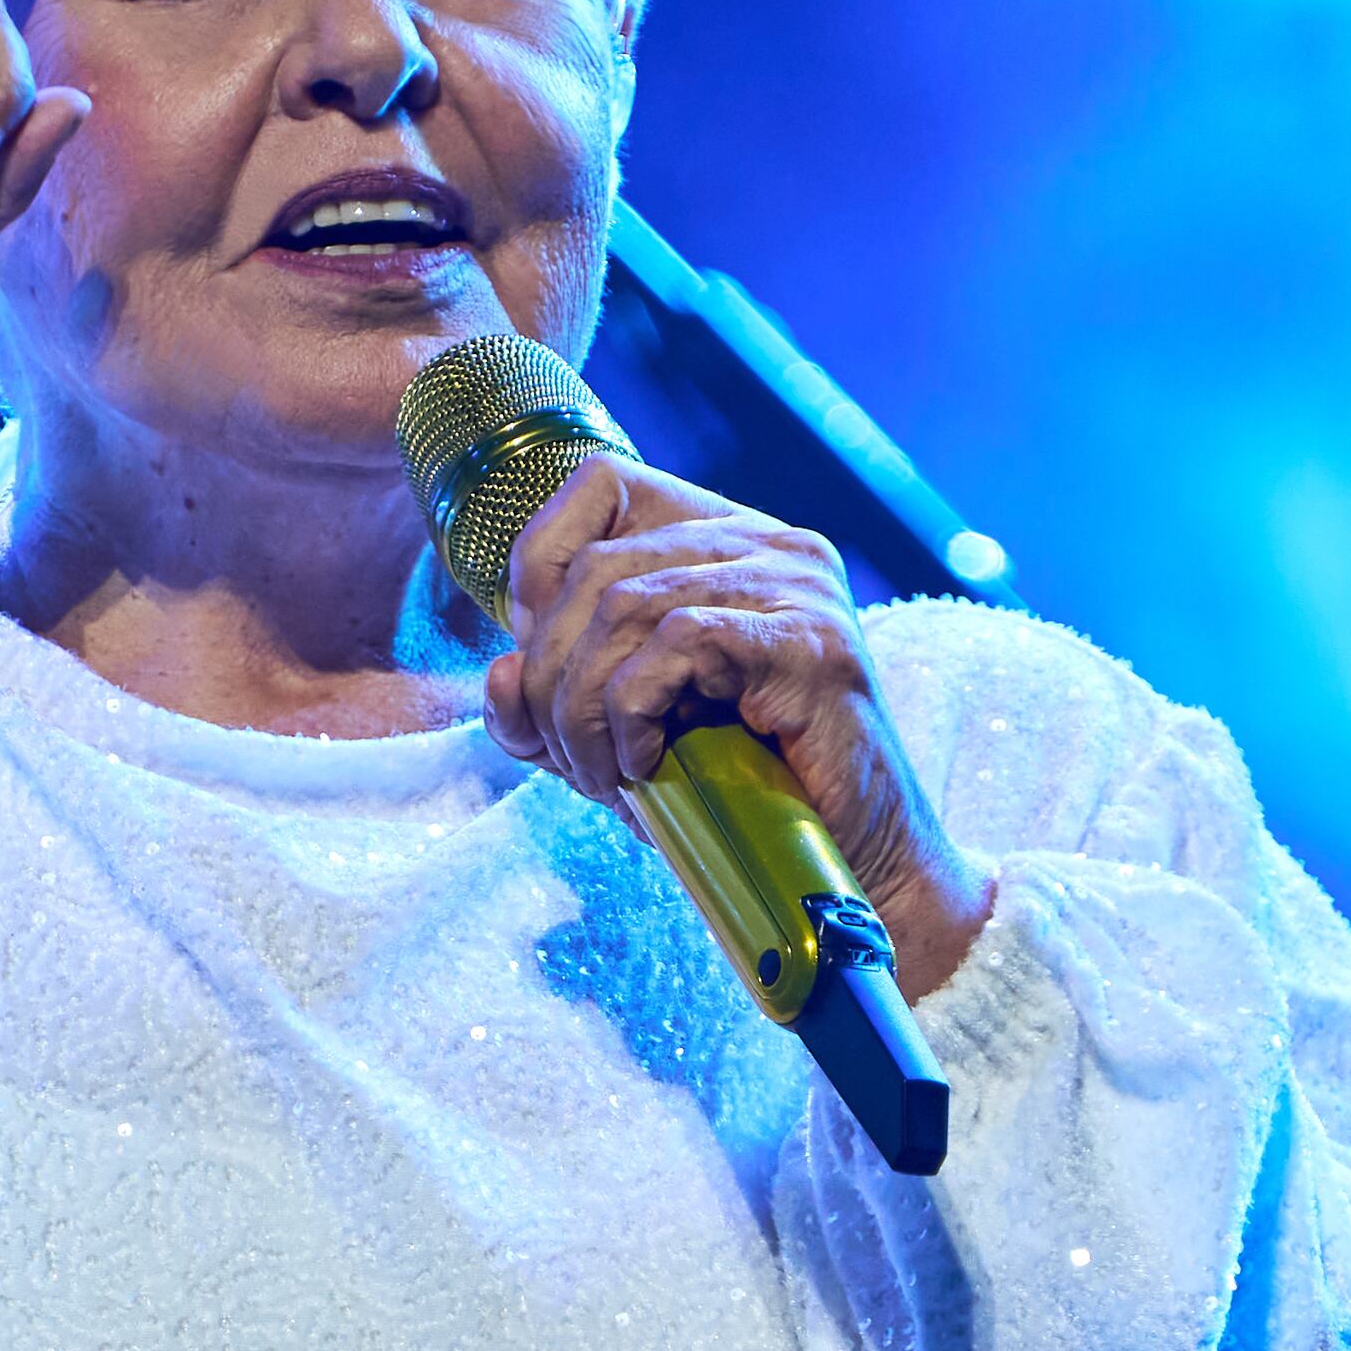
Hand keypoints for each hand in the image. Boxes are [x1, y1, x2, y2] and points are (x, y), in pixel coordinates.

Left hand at [481, 458, 993, 996]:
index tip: (542, 665)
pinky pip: (680, 642)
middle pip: (597, 565)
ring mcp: (797, 584)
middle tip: (570, 762)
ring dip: (587, 711)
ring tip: (607, 781)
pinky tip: (651, 767)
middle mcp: (767, 542)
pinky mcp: (811, 640)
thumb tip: (497, 675)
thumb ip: (554, 702)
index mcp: (725, 539)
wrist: (853, 866)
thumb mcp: (620, 738)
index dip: (539, 567)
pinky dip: (637, 712)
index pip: (601, 484)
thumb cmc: (744, 797)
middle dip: (549, 675)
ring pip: (627, 606)